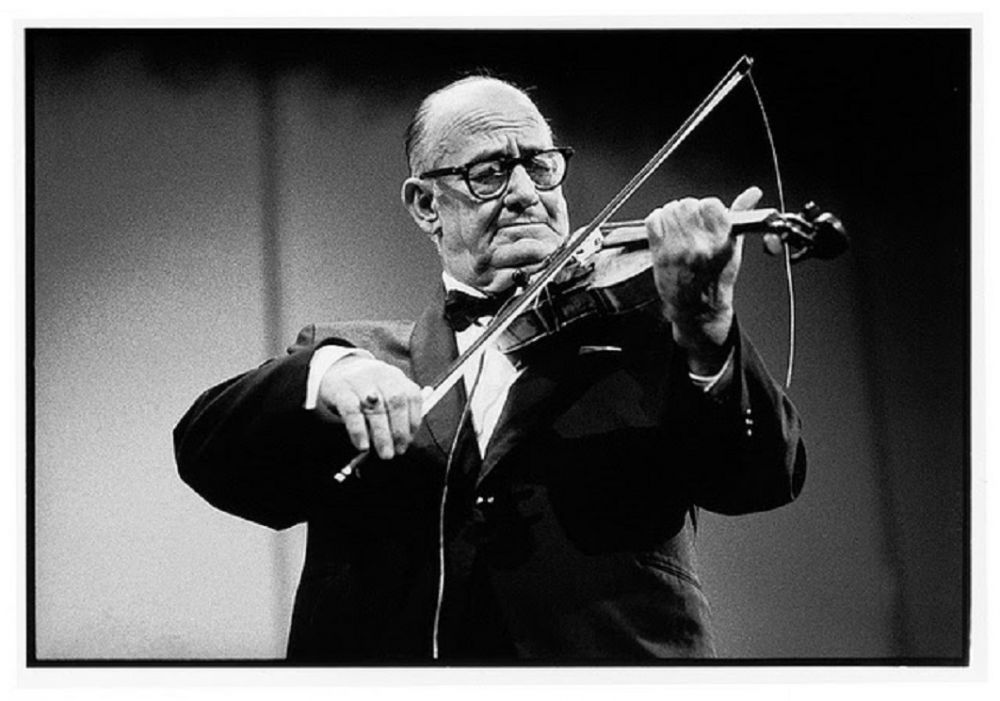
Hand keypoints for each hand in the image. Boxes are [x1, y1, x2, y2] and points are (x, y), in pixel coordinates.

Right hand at [317, 356, 425, 459]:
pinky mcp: (341, 391)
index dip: (414, 421)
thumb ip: (397, 413)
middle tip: (399, 450)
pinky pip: (352, 412)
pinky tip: (363, 445)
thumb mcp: (385, 393)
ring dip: (382, 435)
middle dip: (399, 431)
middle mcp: (380, 376)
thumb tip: (403, 441)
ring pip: (375, 409)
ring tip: (385, 453)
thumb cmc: (366, 390)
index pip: (412, 396)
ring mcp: (360, 382)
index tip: (409, 440)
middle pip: (396, 402)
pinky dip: (359, 431)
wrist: (336, 372)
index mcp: (396, 376)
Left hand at [645, 186, 762, 369]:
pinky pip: (653, 220)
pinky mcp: (659, 252)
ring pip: (670, 209)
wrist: (697, 307)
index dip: (707, 208)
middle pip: (687, 204)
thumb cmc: (716, 278)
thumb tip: (753, 192)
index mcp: (720, 241)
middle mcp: (699, 245)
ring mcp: (677, 249)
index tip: (707, 217)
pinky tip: (666, 232)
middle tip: (691, 224)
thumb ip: (741, 215)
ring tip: (679, 229)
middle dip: (689, 211)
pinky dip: (658, 221)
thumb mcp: (734, 247)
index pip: (710, 204)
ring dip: (673, 215)